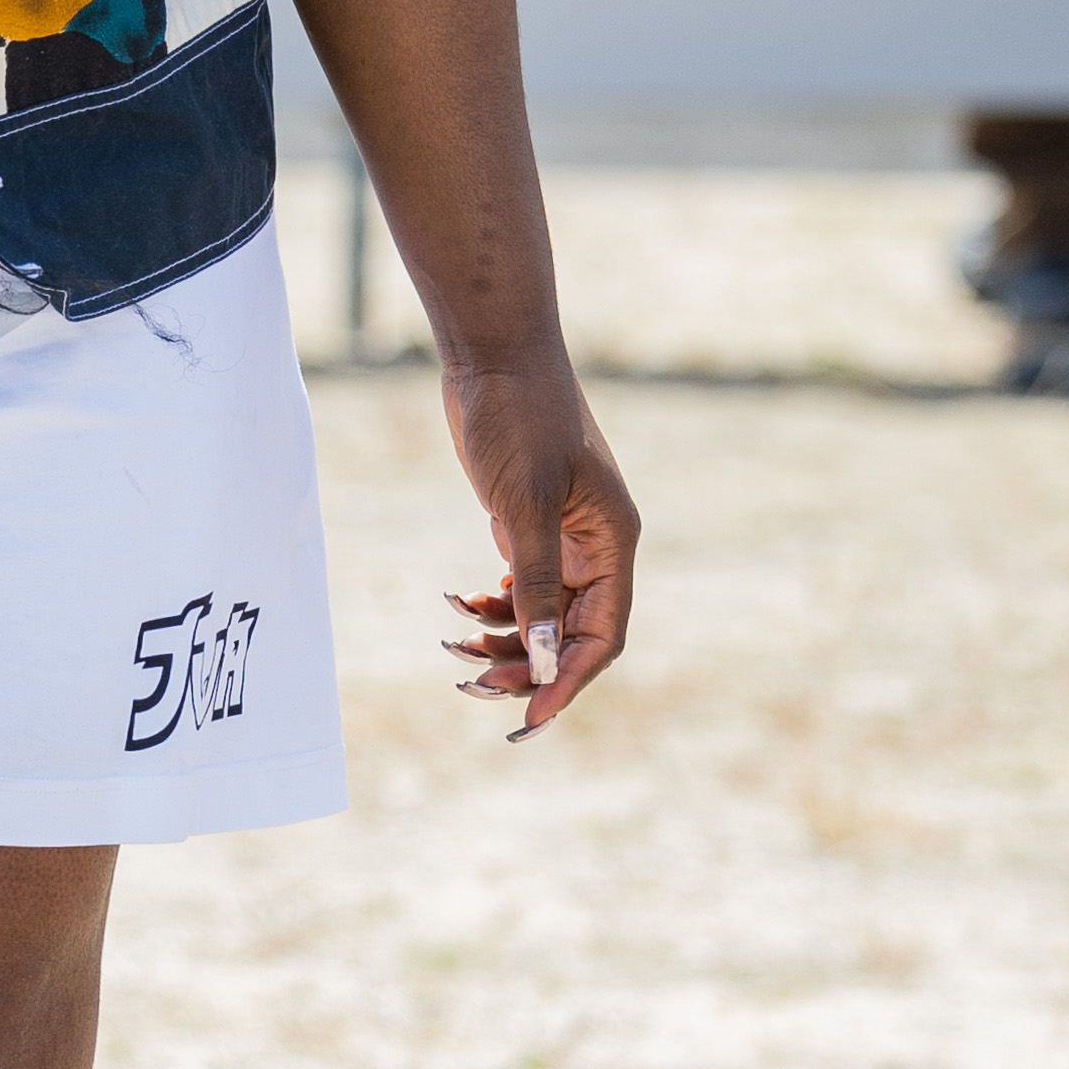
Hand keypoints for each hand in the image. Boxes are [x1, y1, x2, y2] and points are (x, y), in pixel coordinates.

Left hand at [441, 342, 637, 736]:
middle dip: (528, 664)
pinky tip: (460, 607)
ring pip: (543, 614)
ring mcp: (563, 535)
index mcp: (613, 540)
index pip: (603, 634)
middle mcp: (596, 544)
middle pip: (572, 633)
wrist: (492, 353)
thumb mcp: (524, 503)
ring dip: (505, 639)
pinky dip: (492, 605)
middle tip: (473, 685)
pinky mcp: (529, 523)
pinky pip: (521, 585)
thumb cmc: (517, 416)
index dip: (569, 679)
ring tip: (455, 650)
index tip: (528, 715)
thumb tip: (547, 656)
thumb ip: (538, 581)